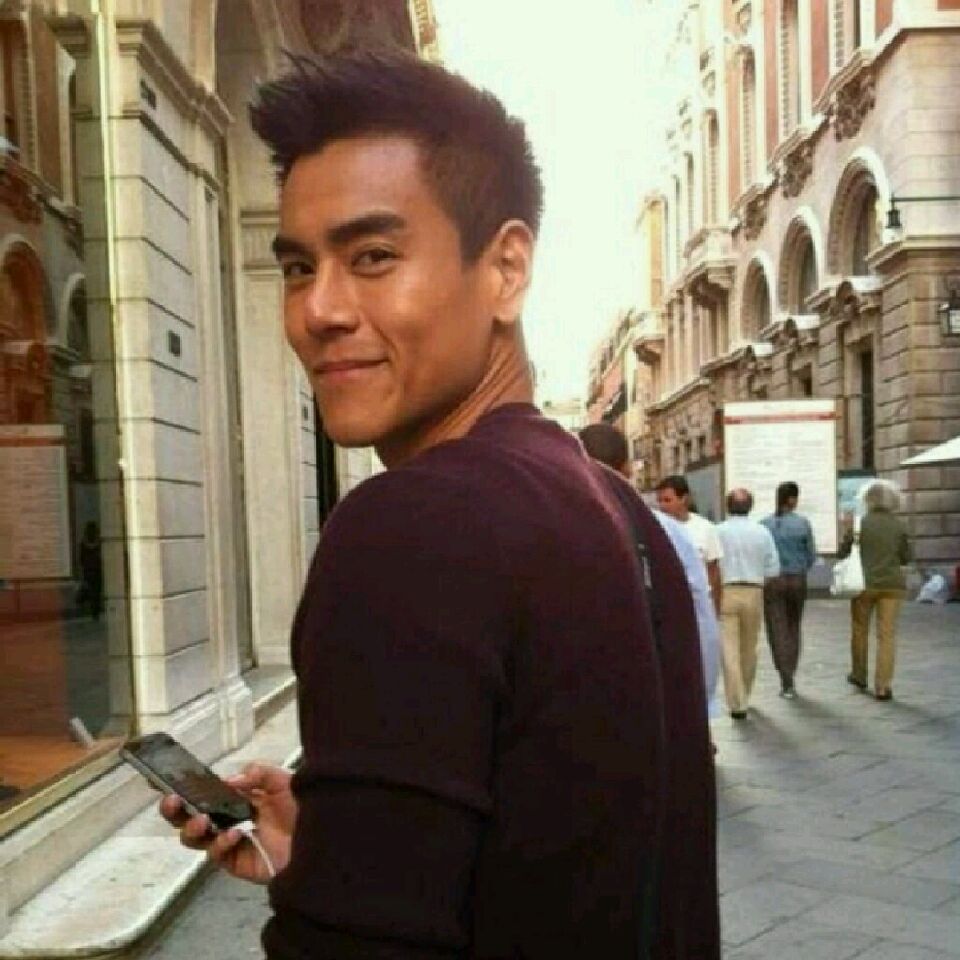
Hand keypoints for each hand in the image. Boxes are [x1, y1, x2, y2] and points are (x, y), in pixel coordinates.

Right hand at [159, 763, 296, 884]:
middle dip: (173, 811)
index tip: (164, 782)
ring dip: (192, 828)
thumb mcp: (282, 779)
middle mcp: (227, 820)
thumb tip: (228, 781)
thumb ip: (256, 773)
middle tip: (172, 802)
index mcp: (235, 799)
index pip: (202, 794)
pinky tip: (234, 834)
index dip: (181, 789)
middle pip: (187, 818)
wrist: (322, 837)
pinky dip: (220, 843)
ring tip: (203, 820)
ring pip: (194, 839)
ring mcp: (229, 842)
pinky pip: (217, 855)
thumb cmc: (303, 808)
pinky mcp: (236, 862)